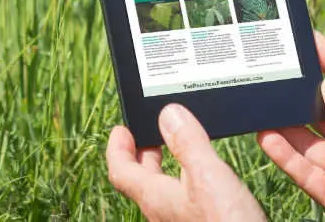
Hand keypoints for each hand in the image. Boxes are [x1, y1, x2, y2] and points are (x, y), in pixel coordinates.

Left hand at [106, 103, 266, 221]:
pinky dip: (187, 180)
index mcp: (156, 198)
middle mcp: (163, 213)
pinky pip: (184, 199)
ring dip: (166, 167)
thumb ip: (188, 144)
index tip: (120, 129)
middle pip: (141, 182)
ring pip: (164, 191)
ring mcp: (181, 221)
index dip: (117, 148)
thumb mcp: (208, 176)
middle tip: (149, 134)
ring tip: (178, 149)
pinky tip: (206, 177)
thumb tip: (168, 114)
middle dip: (144, 154)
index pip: (121, 172)